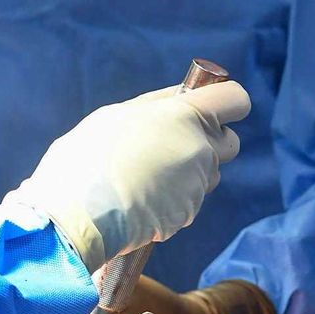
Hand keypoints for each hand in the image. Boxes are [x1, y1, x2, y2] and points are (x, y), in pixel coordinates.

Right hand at [12, 81, 249, 270]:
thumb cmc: (88, 158)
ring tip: (148, 177)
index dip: (228, 103)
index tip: (211, 108)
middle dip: (211, 142)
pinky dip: (173, 199)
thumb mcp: (116, 116)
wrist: (79, 215)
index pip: (235, 100)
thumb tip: (177, 98)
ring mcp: (196, 185)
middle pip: (229, 142)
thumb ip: (154, 107)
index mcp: (184, 115)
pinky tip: (141, 200)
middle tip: (175, 144)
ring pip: (209, 174)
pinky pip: (189, 200)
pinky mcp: (187, 214)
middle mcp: (200, 149)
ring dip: (190, 173)